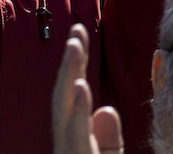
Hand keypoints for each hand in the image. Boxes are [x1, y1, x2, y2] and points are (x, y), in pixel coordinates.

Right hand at [52, 24, 122, 153]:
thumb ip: (108, 140)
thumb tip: (108, 109)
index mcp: (72, 138)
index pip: (73, 97)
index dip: (74, 65)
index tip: (78, 32)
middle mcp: (64, 141)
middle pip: (64, 96)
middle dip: (69, 62)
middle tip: (76, 29)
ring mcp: (66, 151)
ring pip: (64, 109)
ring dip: (69, 75)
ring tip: (75, 46)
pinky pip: (76, 135)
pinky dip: (78, 110)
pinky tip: (80, 86)